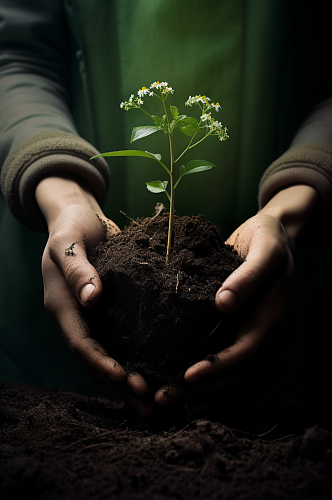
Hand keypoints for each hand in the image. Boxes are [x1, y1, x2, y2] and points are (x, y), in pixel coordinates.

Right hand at [36, 175, 154, 416]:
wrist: (79, 218)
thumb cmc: (71, 227)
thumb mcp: (68, 242)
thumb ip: (77, 268)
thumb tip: (91, 299)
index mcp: (63, 306)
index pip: (81, 343)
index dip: (101, 364)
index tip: (125, 380)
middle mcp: (78, 317)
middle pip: (97, 359)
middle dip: (121, 385)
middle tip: (150, 405)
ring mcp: (94, 317)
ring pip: (111, 355)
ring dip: (131, 379)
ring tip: (159, 400)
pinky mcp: (110, 311)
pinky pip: (122, 339)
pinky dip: (138, 357)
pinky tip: (161, 368)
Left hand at [155, 185, 317, 414]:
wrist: (271, 235)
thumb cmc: (269, 240)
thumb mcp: (266, 250)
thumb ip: (249, 275)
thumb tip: (223, 303)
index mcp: (266, 318)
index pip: (243, 353)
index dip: (217, 368)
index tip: (188, 377)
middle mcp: (254, 331)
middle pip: (230, 374)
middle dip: (199, 390)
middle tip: (162, 399)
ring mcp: (242, 331)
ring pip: (222, 373)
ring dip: (195, 390)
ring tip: (162, 399)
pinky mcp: (228, 326)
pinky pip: (214, 356)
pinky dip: (196, 376)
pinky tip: (171, 381)